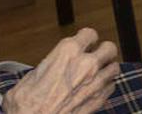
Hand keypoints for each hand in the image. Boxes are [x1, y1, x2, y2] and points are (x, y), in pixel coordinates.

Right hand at [3, 28, 118, 113]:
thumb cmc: (27, 106)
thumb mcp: (29, 78)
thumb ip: (46, 68)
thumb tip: (48, 69)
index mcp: (67, 52)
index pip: (89, 34)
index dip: (86, 38)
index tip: (85, 42)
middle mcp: (85, 65)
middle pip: (109, 48)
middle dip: (104, 50)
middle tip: (98, 54)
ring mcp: (95, 83)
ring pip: (114, 67)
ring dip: (107, 68)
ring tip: (100, 71)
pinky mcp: (98, 101)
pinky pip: (111, 87)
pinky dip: (106, 87)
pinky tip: (97, 88)